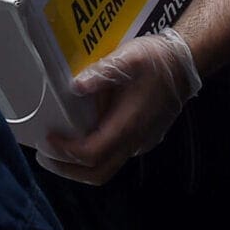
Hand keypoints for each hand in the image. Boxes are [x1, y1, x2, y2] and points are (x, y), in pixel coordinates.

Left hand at [38, 27, 201, 184]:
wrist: (185, 64)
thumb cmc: (156, 60)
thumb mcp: (128, 58)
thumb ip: (101, 72)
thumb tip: (76, 86)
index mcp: (129, 125)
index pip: (92, 153)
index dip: (66, 152)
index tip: (47, 140)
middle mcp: (135, 140)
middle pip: (98, 172)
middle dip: (68, 170)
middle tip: (44, 157)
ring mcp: (140, 142)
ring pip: (106, 167)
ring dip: (79, 165)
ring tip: (55, 151)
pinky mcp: (142, 137)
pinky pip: (113, 155)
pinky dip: (92, 155)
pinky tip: (78, 137)